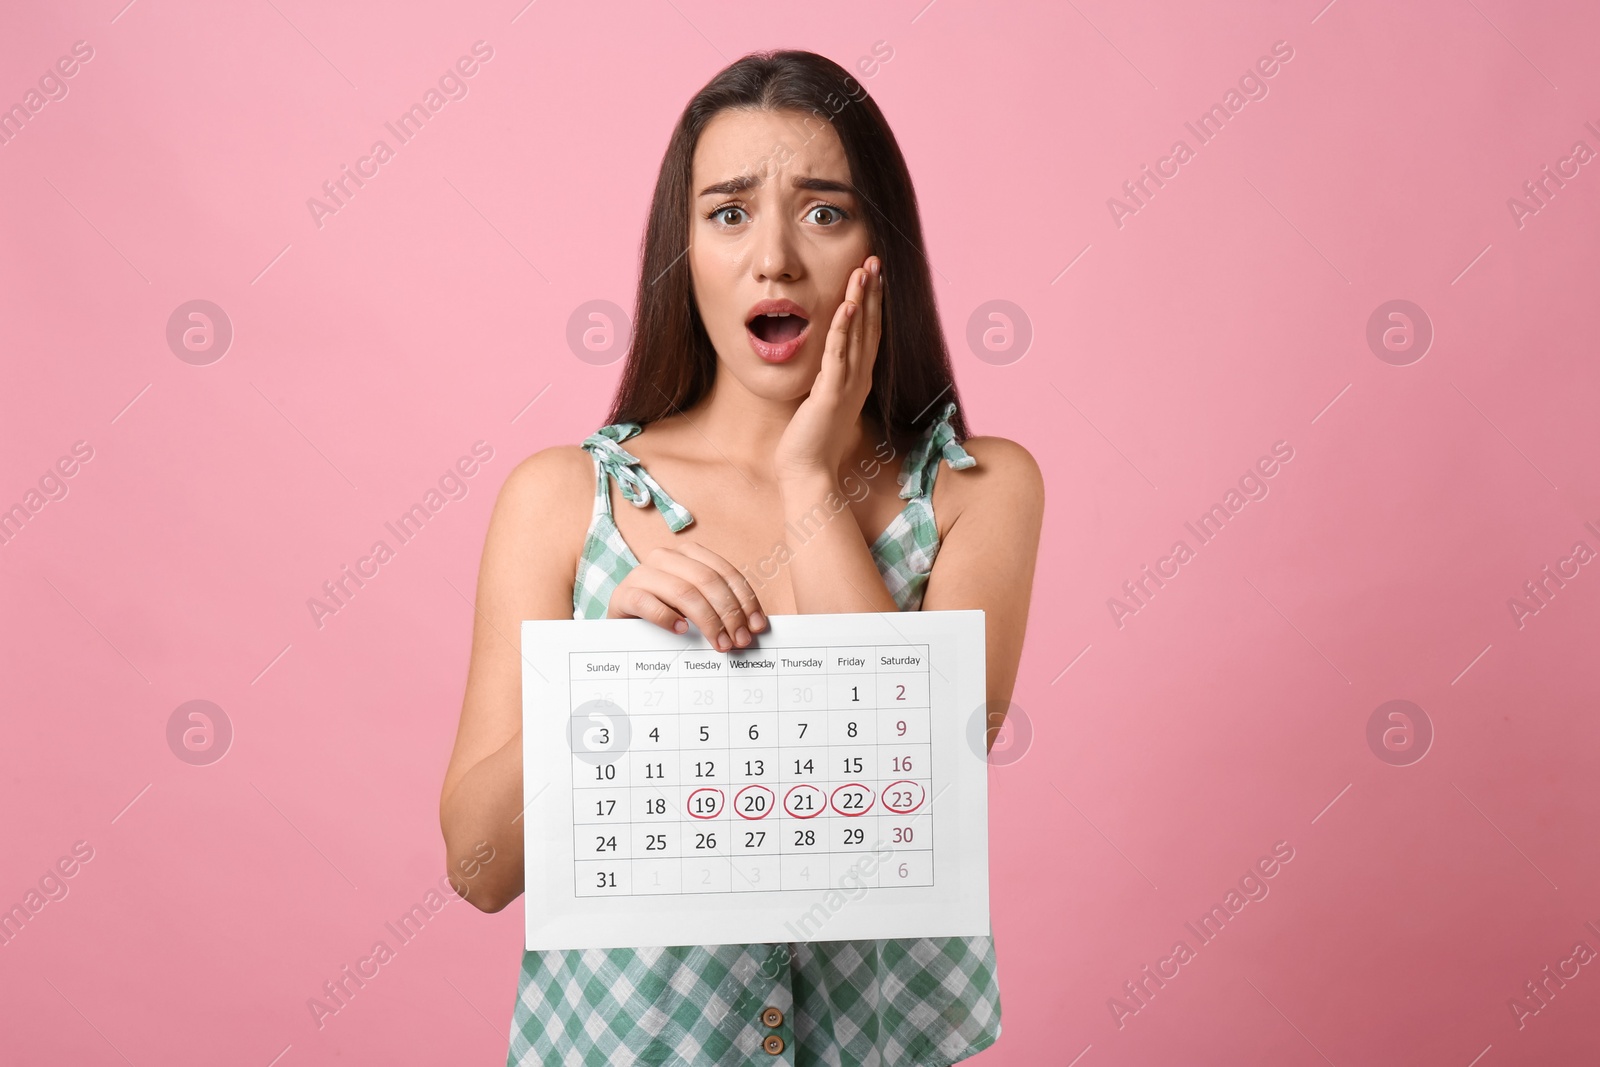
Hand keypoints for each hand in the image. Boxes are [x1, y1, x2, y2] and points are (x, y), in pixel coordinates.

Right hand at [606, 542, 767, 650]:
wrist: (623, 622)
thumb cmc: (666, 613)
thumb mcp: (696, 605)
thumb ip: (720, 607)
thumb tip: (752, 626)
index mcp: (688, 554)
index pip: (725, 572)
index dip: (744, 599)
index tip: (756, 626)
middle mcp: (665, 557)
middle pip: (707, 580)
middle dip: (729, 613)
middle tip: (739, 640)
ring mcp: (641, 574)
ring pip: (684, 591)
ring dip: (707, 620)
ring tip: (719, 643)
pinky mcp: (624, 594)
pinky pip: (648, 603)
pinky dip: (668, 617)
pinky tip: (682, 631)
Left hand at [773, 254, 882, 480]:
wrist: (808, 473)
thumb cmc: (810, 442)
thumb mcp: (820, 402)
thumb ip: (826, 379)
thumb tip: (821, 362)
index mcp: (856, 380)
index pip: (868, 334)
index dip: (872, 303)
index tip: (872, 276)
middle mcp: (858, 380)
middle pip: (870, 328)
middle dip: (872, 293)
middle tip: (875, 261)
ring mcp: (848, 386)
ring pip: (858, 335)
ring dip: (862, 301)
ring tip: (864, 271)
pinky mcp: (831, 395)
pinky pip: (839, 355)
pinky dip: (843, 329)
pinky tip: (847, 306)